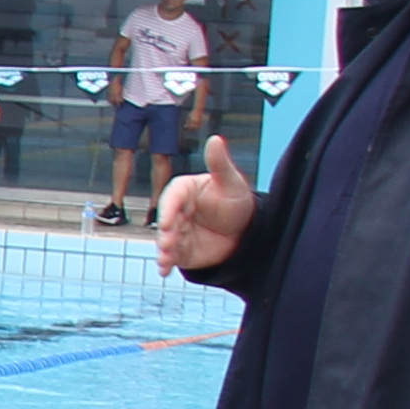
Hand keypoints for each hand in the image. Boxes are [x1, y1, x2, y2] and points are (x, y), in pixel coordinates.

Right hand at [155, 134, 256, 272]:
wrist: (246, 230)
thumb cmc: (236, 200)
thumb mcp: (231, 182)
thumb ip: (220, 163)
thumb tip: (215, 139)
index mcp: (184, 191)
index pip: (171, 197)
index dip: (168, 209)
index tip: (168, 221)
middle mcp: (176, 211)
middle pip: (165, 221)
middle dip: (164, 233)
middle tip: (167, 242)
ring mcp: (177, 232)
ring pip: (165, 240)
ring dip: (164, 250)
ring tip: (166, 259)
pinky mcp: (181, 250)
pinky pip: (171, 257)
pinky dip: (166, 263)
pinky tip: (164, 269)